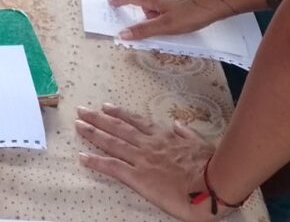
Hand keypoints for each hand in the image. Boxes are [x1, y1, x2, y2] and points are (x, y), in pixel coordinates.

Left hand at [77, 104, 220, 220]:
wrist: (211, 183)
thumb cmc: (210, 166)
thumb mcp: (201, 144)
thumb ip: (187, 134)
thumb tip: (178, 125)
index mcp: (163, 137)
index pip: (136, 122)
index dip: (119, 114)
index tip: (106, 107)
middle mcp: (148, 144)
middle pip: (118, 128)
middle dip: (98, 119)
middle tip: (82, 111)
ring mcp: (141, 159)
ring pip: (111, 142)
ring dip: (92, 133)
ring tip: (78, 125)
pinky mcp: (137, 177)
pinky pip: (112, 167)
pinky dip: (96, 161)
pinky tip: (82, 157)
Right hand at [109, 0, 233, 39]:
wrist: (216, 2)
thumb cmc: (191, 13)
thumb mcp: (165, 26)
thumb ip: (144, 30)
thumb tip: (123, 33)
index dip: (120, 0)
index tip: (111, 2)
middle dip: (142, 9)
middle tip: (148, 23)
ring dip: (155, 9)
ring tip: (166, 22)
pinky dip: (165, 6)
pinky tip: (175, 14)